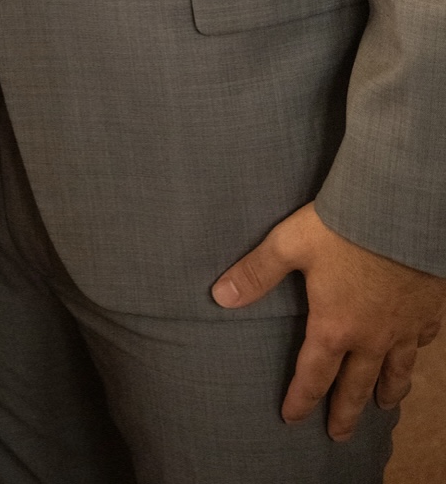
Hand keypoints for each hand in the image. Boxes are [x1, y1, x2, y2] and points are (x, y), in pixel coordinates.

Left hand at [213, 203, 444, 439]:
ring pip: (396, 370)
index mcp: (334, 326)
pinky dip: (416, 350)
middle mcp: (371, 337)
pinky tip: (413, 350)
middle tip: (340, 435)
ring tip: (383, 405)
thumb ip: (256, 272)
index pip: (314, 375)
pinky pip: (423, 340)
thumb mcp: (289, 244)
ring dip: (387, 391)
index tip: (292, 418)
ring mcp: (403, 327)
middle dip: (345, 412)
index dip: (301, 399)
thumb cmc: (341, 226)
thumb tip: (219, 296)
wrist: (400, 210)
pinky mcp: (427, 309)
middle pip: (356, 386)